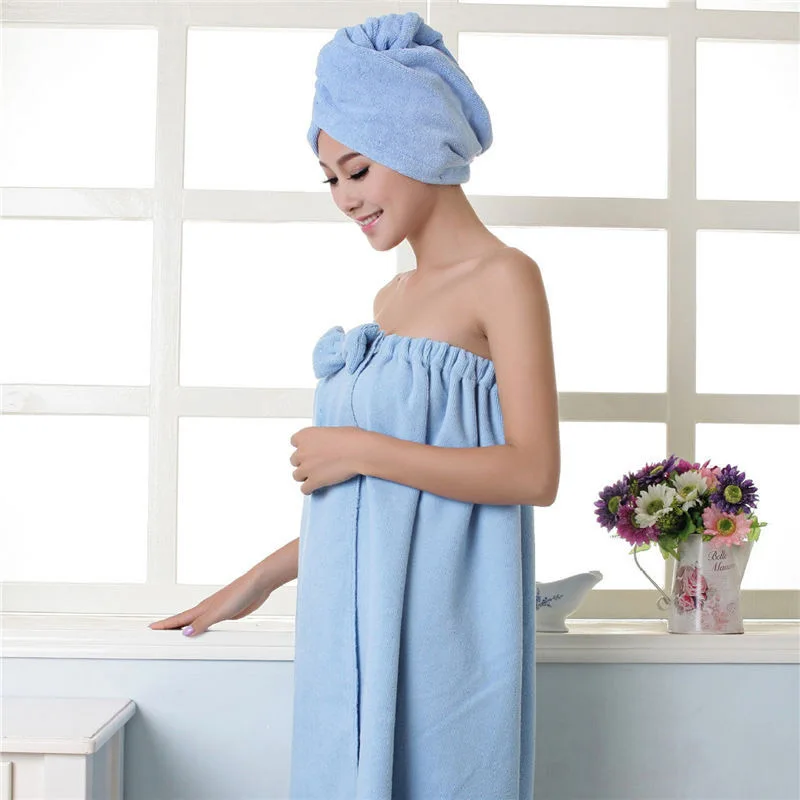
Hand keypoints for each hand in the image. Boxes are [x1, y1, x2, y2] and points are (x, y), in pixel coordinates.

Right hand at [147, 566, 272, 637]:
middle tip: (157, 632)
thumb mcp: (219, 612)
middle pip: (184, 620)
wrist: (257, 585)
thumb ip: (203, 623)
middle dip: (170, 627)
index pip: (178, 618)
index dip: (164, 624)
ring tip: (176, 635)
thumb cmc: (240, 593)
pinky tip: (204, 631)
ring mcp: (216, 611)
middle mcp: (206, 609)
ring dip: (186, 628)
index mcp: (202, 608)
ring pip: (196, 622)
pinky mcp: (227, 614)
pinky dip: (202, 628)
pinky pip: (209, 624)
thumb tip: (185, 633)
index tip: (150, 628)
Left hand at [289, 425, 365, 494]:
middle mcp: (302, 451)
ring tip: (316, 476)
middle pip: (294, 460)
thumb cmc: (351, 439)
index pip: (294, 441)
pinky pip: (304, 489)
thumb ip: (322, 439)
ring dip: (305, 476)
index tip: (310, 449)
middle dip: (304, 462)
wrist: (358, 451)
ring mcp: (306, 467)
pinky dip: (309, 489)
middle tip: (316, 463)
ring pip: (296, 476)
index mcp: (306, 435)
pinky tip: (316, 487)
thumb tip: (325, 444)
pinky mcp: (313, 481)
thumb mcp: (332, 431)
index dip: (303, 446)